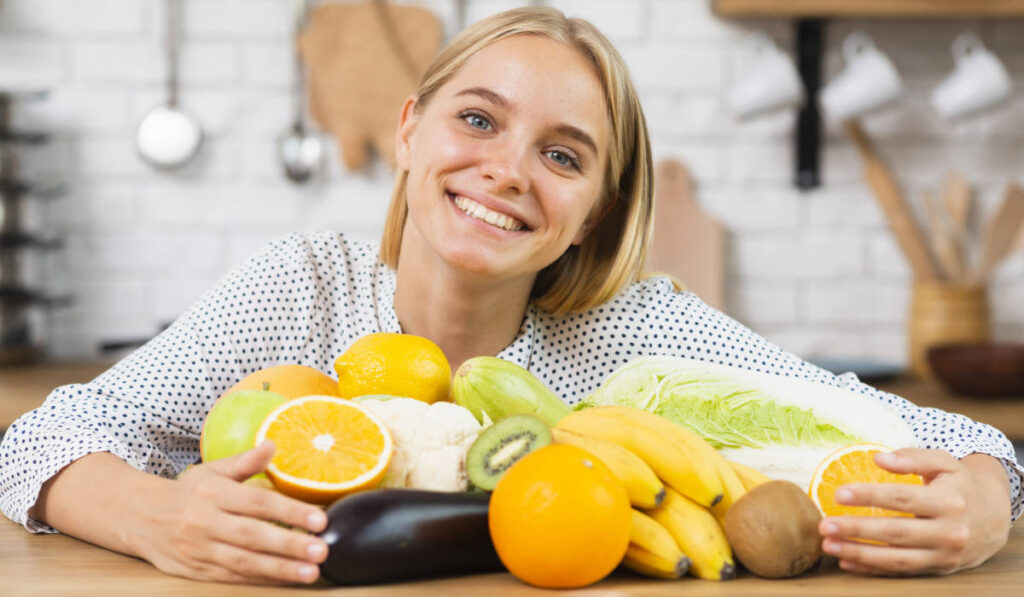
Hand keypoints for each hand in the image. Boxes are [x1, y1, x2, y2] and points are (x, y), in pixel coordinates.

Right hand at [128, 441, 329, 584]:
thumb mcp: (212, 471)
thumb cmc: (188, 492)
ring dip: (280, 569)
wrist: (140, 518)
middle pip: (253, 536)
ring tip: (310, 572)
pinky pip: (232, 577)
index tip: (320, 519)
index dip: (290, 511)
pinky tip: (286, 578)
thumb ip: (245, 462)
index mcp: (213, 493)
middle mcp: (205, 522)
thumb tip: (273, 444)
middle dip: (289, 545)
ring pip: (244, 562)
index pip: (258, 503)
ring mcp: (200, 550)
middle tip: (322, 550)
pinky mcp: (196, 571)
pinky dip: (261, 579)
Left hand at [818, 448, 1010, 575]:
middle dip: (857, 530)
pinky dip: (871, 569)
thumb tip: (878, 458)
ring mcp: (943, 554)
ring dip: (859, 554)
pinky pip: (900, 571)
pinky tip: (846, 561)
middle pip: (896, 532)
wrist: (993, 516)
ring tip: (828, 545)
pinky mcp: (937, 568)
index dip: (870, 496)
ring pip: (897, 558)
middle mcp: (948, 531)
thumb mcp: (944, 462)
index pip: (903, 498)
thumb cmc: (959, 483)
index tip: (838, 494)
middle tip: (825, 524)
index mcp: (949, 501)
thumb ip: (912, 457)